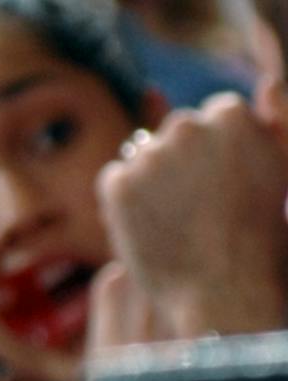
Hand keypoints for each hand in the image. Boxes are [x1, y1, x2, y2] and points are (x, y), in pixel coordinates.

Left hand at [97, 91, 287, 337]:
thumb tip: (266, 85)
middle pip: (176, 132)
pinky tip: (148, 227)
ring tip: (175, 221)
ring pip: (142, 156)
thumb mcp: (281, 170)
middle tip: (197, 207)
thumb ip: (276, 123)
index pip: (213, 116)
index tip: (224, 184)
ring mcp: (149, 156)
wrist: (224, 289)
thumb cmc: (261, 236)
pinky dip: (123, 201)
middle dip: (182, 161)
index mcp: (231, 115)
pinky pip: (114, 180)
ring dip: (151, 180)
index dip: (217, 154)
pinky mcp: (117, 185)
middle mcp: (187, 128)